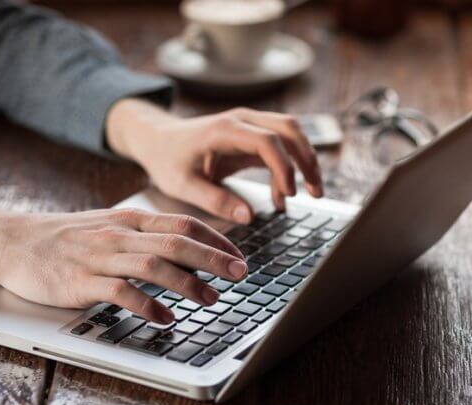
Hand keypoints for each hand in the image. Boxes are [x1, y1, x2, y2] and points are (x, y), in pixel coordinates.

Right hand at [0, 209, 246, 323]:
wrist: (11, 242)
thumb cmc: (66, 239)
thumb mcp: (110, 227)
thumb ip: (146, 236)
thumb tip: (187, 247)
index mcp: (130, 221)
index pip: (183, 223)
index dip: (216, 239)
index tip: (239, 256)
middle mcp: (120, 235)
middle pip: (177, 242)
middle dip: (213, 258)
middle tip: (240, 274)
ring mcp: (100, 258)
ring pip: (153, 265)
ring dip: (188, 283)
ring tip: (211, 299)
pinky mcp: (81, 282)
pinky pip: (120, 292)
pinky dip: (147, 305)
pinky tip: (166, 318)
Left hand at [106, 99, 322, 223]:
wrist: (155, 139)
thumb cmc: (166, 160)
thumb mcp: (182, 186)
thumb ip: (215, 200)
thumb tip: (248, 216)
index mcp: (224, 130)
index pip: (267, 141)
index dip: (283, 166)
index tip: (289, 194)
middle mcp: (241, 120)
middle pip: (289, 128)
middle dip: (307, 160)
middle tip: (315, 192)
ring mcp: (249, 124)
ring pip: (291, 132)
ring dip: (305, 161)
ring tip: (312, 194)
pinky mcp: (251, 135)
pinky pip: (280, 145)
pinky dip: (289, 167)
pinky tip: (283, 197)